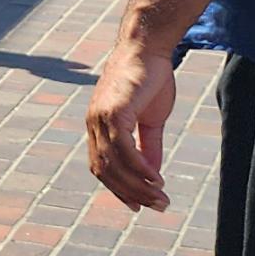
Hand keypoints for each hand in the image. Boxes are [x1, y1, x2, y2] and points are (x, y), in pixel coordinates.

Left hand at [84, 37, 178, 212]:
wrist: (147, 49)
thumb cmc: (148, 81)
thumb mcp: (150, 120)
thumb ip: (148, 146)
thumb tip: (153, 173)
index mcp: (98, 127)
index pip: (102, 167)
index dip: (119, 189)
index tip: (139, 206)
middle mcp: (93, 125)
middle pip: (106, 171)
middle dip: (132, 193)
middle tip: (158, 206)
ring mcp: (100, 118)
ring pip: (114, 163)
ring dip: (137, 185)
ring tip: (160, 197)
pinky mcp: (113, 111)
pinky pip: (123, 147)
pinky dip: (138, 166)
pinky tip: (155, 178)